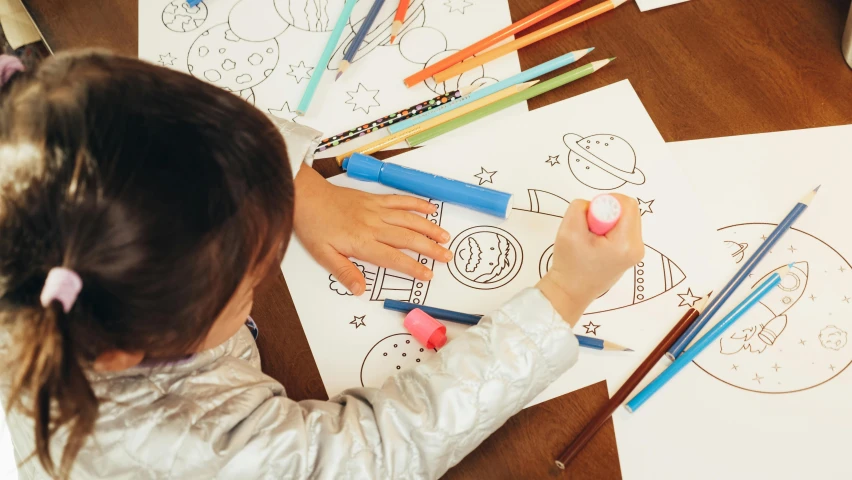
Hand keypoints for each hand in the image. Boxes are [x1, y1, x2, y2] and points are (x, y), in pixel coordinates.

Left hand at [293, 166, 451, 295]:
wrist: (305, 196)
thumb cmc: (313, 226)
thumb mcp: (323, 255)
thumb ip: (344, 272)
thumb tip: (361, 290)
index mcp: (362, 242)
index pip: (393, 258)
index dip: (413, 267)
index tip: (429, 274)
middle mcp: (374, 225)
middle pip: (408, 238)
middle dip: (430, 248)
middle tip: (447, 256)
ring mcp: (376, 210)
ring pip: (409, 219)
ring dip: (429, 227)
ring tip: (445, 237)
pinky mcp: (375, 198)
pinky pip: (400, 200)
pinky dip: (417, 204)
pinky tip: (431, 208)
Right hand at [536, 195, 643, 325]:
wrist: (570, 292)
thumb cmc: (569, 264)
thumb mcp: (568, 229)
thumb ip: (581, 207)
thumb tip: (595, 204)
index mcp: (625, 243)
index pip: (627, 205)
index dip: (607, 203)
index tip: (590, 217)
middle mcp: (637, 248)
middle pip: (629, 211)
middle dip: (607, 212)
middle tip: (589, 226)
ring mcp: (636, 252)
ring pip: (626, 219)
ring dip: (607, 220)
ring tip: (592, 237)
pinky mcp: (630, 254)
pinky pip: (624, 229)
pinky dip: (609, 229)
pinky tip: (597, 243)